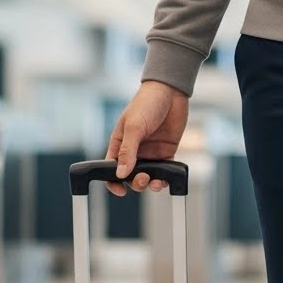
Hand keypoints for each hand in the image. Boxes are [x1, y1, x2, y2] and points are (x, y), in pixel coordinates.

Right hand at [104, 80, 189, 196]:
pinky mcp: (166, 152)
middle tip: (143, 178)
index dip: (113, 182)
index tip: (121, 190)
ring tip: (154, 181)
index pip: (111, 169)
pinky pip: (164, 171)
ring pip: (148, 177)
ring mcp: (150, 153)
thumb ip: (127, 151)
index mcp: (119, 144)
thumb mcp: (133, 127)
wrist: (170, 92)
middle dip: (135, 183)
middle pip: (130, 176)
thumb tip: (120, 175)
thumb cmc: (146, 104)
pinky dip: (164, 178)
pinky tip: (166, 179)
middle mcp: (134, 151)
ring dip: (149, 183)